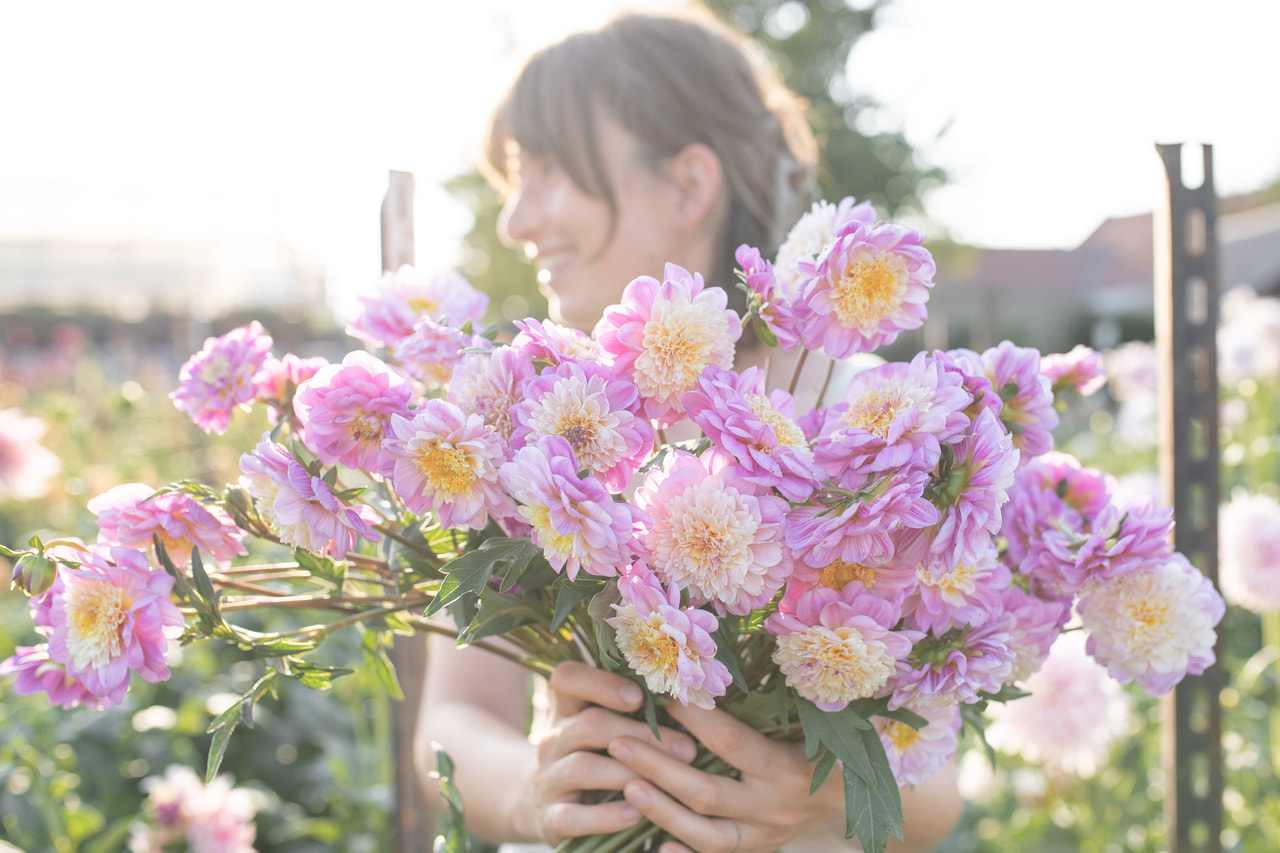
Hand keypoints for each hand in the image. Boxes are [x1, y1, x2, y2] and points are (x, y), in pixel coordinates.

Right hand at [516, 661, 698, 844]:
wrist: (556, 806)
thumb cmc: (599, 755)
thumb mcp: (609, 726)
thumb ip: (638, 710)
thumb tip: (697, 701)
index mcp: (568, 707)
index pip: (568, 678)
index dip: (602, 683)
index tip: (639, 696)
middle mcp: (553, 738)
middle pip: (589, 724)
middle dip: (642, 735)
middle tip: (687, 749)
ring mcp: (547, 778)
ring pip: (581, 767)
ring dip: (627, 773)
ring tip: (665, 782)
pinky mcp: (551, 817)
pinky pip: (573, 816)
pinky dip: (606, 816)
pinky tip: (636, 813)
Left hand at [606, 701, 844, 852]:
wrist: (852, 803)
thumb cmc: (826, 749)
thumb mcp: (808, 724)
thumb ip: (765, 706)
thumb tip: (703, 674)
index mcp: (787, 767)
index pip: (731, 741)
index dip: (692, 718)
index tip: (657, 694)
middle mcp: (775, 807)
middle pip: (707, 793)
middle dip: (659, 767)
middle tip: (618, 741)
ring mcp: (764, 838)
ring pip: (707, 836)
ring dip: (662, 811)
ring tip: (626, 786)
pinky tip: (654, 845)